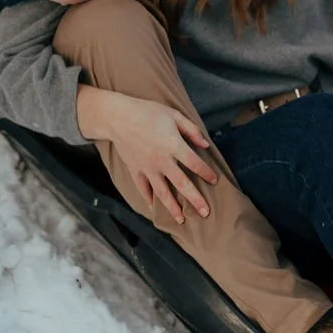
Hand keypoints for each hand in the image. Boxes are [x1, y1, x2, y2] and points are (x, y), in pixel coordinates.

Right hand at [77, 86, 217, 223]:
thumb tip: (206, 145)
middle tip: (205, 213)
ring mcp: (147, 168)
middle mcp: (162, 161)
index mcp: (173, 146)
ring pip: (162, 192)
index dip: (206, 173)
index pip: (194, 164)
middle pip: (182, 184)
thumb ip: (191, 130)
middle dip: (195, 200)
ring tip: (181, 220)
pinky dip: (148, 198)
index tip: (214, 181)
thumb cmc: (148, 112)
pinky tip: (153, 208)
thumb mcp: (174, 115)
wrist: (118, 117)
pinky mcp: (135, 170)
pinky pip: (143, 188)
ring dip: (172, 207)